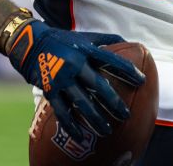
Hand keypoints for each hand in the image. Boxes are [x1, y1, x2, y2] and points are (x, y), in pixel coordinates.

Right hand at [5, 19, 145, 137]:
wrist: (30, 44)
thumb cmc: (63, 40)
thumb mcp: (84, 36)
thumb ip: (107, 40)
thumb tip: (131, 43)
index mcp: (85, 50)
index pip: (111, 60)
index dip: (127, 70)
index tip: (142, 81)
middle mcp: (74, 64)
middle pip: (98, 85)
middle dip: (114, 101)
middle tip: (126, 115)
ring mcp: (61, 78)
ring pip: (81, 102)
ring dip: (95, 118)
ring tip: (107, 131)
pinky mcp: (50, 90)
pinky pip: (62, 111)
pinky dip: (72, 125)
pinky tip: (81, 136)